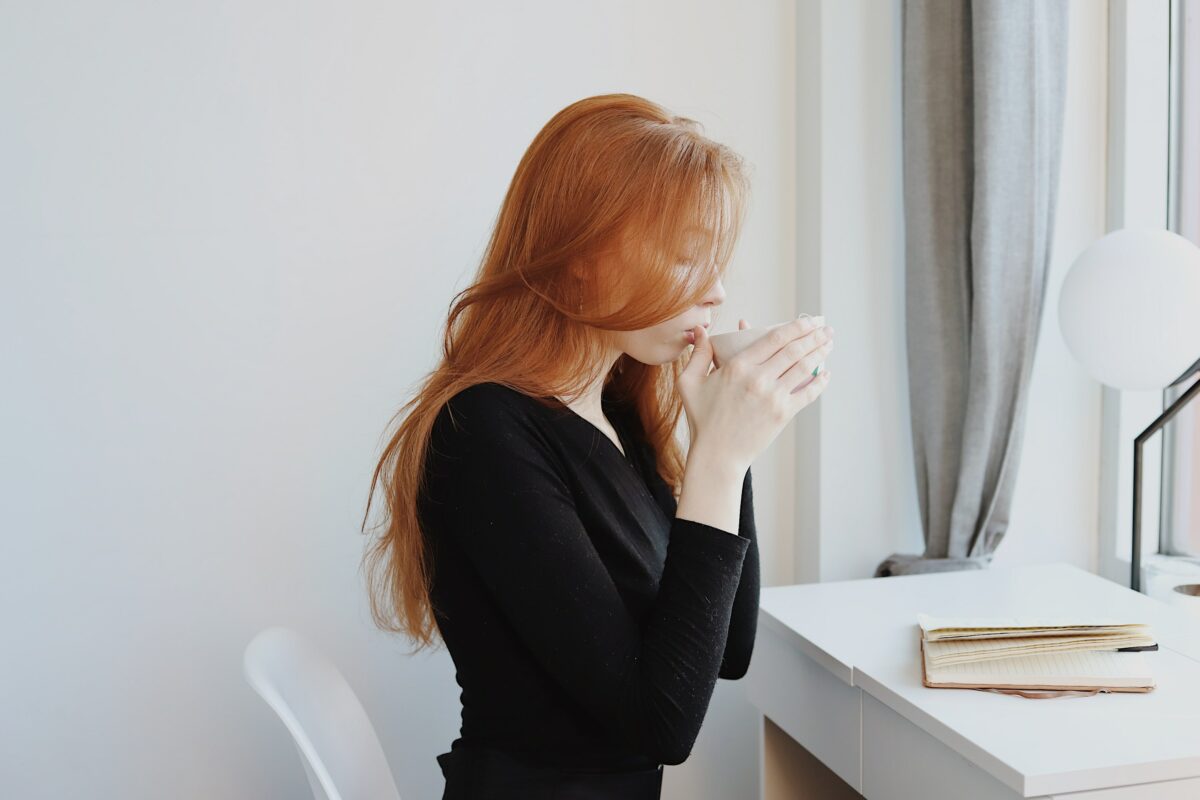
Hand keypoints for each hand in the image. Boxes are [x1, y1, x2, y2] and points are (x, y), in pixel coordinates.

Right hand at [678, 315, 832, 472]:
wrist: (717, 455)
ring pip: (804, 368)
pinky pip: (808, 394)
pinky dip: (821, 382)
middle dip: (814, 336)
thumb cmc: (702, 419)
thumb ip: (698, 354)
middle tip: (826, 328)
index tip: (808, 320)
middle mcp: (758, 379)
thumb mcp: (690, 384)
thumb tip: (700, 330)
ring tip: (829, 343)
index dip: (796, 326)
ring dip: (820, 352)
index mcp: (738, 367)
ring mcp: (773, 397)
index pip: (774, 338)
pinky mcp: (783, 415)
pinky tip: (826, 373)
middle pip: (794, 350)